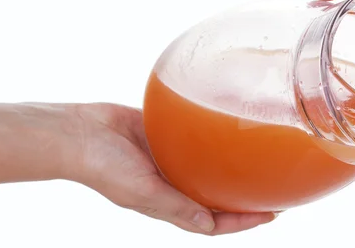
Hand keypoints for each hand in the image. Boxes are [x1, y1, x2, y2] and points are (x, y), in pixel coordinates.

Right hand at [72, 103, 275, 234]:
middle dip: (245, 194)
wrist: (79, 133)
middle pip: (218, 194)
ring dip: (233, 166)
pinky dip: (213, 138)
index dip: (244, 220)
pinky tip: (230, 127)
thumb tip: (209, 227)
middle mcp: (175, 183)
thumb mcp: (140, 191)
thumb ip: (174, 207)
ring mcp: (172, 159)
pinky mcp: (167, 135)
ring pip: (210, 166)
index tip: (273, 214)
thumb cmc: (103, 166)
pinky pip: (196, 139)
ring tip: (260, 157)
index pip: (216, 220)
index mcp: (170, 203)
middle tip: (275, 185)